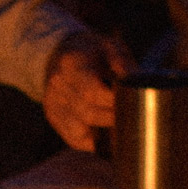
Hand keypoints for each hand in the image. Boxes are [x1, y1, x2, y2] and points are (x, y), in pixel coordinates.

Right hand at [41, 34, 130, 152]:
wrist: (59, 54)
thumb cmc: (91, 52)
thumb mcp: (109, 46)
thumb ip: (122, 61)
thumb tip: (135, 81)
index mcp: (72, 64)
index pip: (92, 91)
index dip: (113, 103)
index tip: (132, 105)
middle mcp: (57, 85)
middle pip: (86, 113)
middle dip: (111, 119)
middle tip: (131, 119)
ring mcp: (52, 103)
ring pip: (79, 131)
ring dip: (103, 133)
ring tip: (120, 127)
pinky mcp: (53, 117)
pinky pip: (74, 139)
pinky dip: (93, 142)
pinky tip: (106, 135)